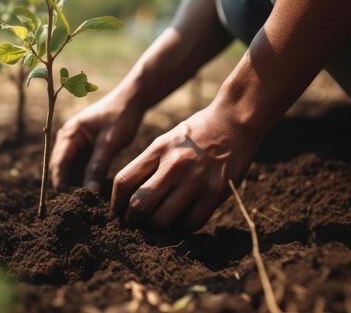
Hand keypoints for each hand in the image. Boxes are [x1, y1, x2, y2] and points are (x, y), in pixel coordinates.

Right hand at [50, 92, 143, 192]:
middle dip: (69, 187)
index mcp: (69, 134)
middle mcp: (67, 140)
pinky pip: (82, 169)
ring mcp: (76, 145)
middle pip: (62, 170)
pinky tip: (96, 192)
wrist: (132, 101)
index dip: (62, 184)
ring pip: (71, 171)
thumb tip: (90, 192)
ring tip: (88, 202)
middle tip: (80, 206)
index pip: (58, 165)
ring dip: (77, 184)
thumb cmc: (120, 116)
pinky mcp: (86, 150)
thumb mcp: (109, 143)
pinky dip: (86, 179)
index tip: (71, 202)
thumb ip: (97, 167)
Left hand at [111, 102, 263, 231]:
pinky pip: (191, 223)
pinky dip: (181, 228)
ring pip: (163, 220)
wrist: (235, 122)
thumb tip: (128, 196)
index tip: (117, 210)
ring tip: (155, 225)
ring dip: (155, 228)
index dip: (115, 202)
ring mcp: (196, 181)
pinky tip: (178, 222)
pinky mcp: (216, 194)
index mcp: (158, 150)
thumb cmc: (196, 133)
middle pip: (139, 205)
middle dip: (131, 219)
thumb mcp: (166, 140)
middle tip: (134, 223)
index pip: (124, 182)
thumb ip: (148, 164)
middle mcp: (174, 166)